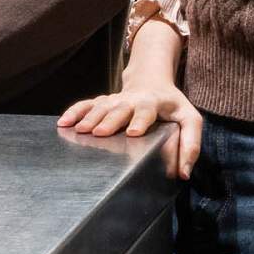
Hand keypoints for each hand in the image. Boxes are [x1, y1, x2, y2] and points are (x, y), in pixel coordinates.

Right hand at [58, 86, 201, 178]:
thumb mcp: (191, 120)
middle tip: (98, 133)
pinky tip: (63, 123)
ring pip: (100, 106)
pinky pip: (87, 104)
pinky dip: (74, 111)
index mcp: (153, 102)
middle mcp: (132, 99)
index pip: (146, 110)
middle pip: (119, 109)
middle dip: (108, 121)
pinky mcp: (104, 101)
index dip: (140, 120)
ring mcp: (115, 99)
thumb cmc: (173, 106)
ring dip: (89, 117)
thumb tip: (184, 173)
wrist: (152, 81)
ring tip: (79, 131)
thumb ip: (191, 144)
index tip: (132, 132)